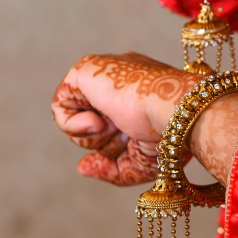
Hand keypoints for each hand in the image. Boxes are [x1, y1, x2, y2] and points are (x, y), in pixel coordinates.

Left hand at [51, 52, 195, 185]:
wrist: (177, 113)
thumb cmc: (170, 137)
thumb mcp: (141, 163)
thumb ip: (110, 169)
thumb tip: (81, 167)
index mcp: (138, 91)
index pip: (108, 121)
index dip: (111, 145)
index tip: (127, 147)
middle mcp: (119, 78)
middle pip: (92, 120)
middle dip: (105, 141)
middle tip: (125, 136)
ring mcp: (103, 71)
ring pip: (74, 114)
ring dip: (92, 135)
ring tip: (114, 125)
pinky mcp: (86, 69)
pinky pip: (59, 104)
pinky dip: (72, 124)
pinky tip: (98, 121)